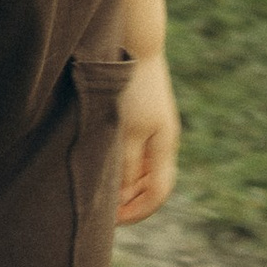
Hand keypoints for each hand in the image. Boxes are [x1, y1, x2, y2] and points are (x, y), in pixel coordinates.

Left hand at [116, 54, 180, 223]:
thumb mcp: (125, 130)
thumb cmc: (130, 88)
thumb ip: (127, 164)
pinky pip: (140, 156)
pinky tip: (108, 168)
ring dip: (128, 186)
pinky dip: (126, 169)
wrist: (136, 46)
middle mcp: (164, 142)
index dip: (137, 212)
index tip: (112, 220)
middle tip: (104, 212)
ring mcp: (157, 130)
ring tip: (102, 193)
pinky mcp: (146, 120)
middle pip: (153, 186)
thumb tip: (125, 194)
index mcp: (163, 146)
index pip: (158, 194)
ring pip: (146, 172)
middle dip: (131, 202)